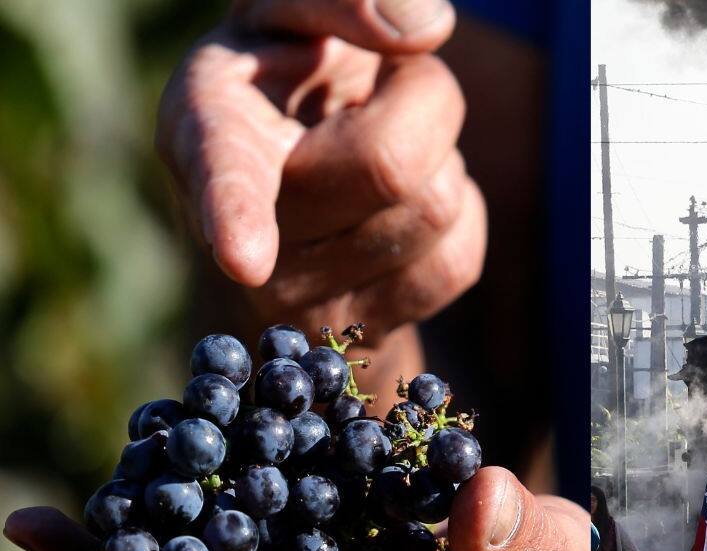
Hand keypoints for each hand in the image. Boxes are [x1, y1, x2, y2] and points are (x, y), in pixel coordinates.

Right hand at [156, 0, 485, 340]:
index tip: (244, 258)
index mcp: (211, 131)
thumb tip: (426, 30)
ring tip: (383, 147)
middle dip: (425, 98)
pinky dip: (459, 212)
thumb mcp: (293, 16)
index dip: (234, 213)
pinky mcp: (368, 326)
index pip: (224, 176)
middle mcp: (247, 231)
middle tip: (392, 87)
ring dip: (440, 155)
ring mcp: (307, 296)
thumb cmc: (292, 78)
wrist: (303, 174)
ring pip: (435, 207)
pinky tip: (405, 203)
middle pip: (390, 165)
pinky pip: (459, 260)